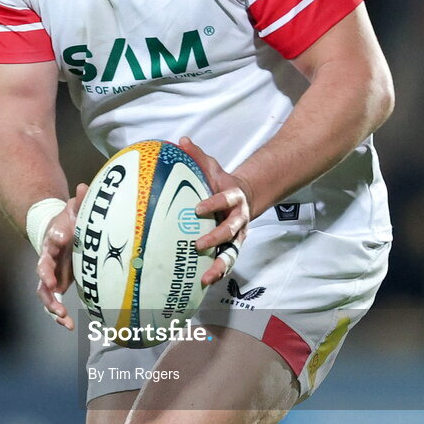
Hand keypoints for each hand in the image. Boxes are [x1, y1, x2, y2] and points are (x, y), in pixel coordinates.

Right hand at [35, 183, 87, 328]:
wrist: (56, 230)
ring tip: (64, 320)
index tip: (50, 278)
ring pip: (45, 295)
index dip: (47, 267)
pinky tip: (68, 325)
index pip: (45, 256)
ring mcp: (50, 275)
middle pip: (41, 280)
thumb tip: (85, 186)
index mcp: (50, 245)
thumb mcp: (72, 209)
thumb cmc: (67, 220)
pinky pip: (54, 301)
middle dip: (47, 292)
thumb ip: (79, 201)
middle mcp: (46, 262)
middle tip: (56, 302)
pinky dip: (59, 313)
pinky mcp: (56, 284)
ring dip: (53, 308)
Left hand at [178, 136, 251, 286]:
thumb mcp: (211, 167)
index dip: (214, 204)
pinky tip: (204, 282)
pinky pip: (226, 261)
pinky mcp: (232, 247)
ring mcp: (237, 235)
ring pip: (232, 251)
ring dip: (220, 264)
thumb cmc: (221, 182)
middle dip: (215, 238)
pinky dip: (218, 272)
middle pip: (231, 230)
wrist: (243, 196)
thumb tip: (181, 140)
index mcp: (234, 197)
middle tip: (197, 244)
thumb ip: (197, 156)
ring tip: (206, 276)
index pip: (226, 200)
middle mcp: (239, 218)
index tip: (197, 208)